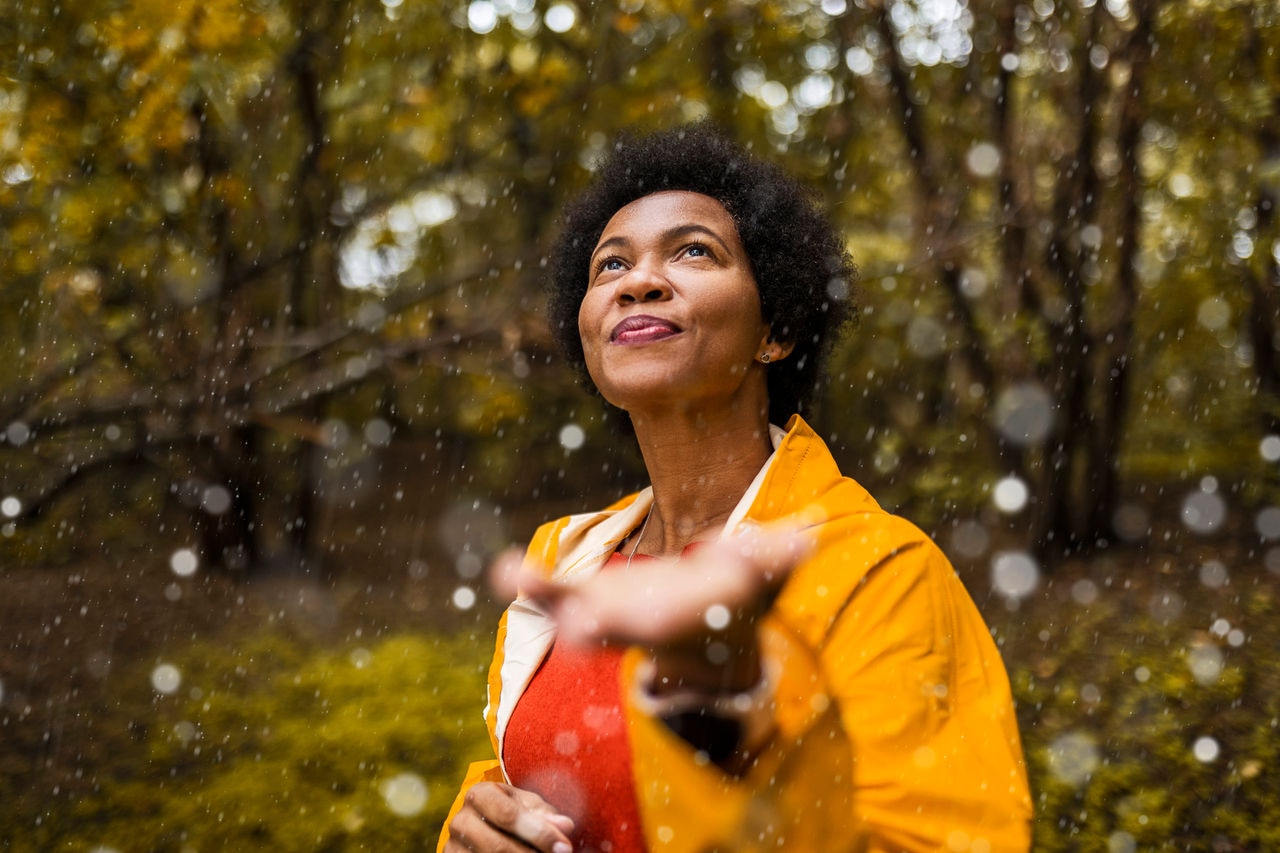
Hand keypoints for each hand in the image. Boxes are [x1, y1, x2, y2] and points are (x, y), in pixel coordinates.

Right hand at [443, 781, 574, 851]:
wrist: (481, 826)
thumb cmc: (511, 812)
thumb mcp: (526, 806)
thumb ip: (544, 815)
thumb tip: (565, 826)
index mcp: (479, 794)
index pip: (509, 815)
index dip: (539, 833)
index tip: (564, 848)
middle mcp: (461, 820)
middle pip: (498, 846)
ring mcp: (453, 846)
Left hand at [492, 523, 812, 692]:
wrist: (705, 638)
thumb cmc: (737, 603)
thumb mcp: (762, 580)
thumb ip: (780, 557)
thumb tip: (809, 533)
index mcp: (681, 620)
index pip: (666, 622)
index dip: (657, 616)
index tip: (649, 614)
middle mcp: (640, 625)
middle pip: (614, 629)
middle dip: (596, 625)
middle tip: (574, 626)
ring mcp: (609, 615)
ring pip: (572, 611)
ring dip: (545, 594)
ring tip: (509, 573)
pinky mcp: (589, 598)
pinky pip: (555, 594)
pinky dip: (532, 583)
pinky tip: (503, 568)